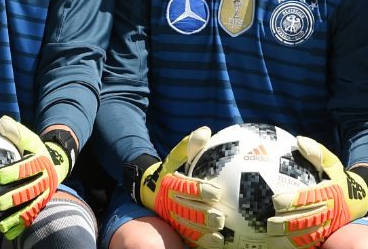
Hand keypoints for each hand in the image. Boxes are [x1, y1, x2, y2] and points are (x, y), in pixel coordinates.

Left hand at [0, 116, 72, 239]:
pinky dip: (20, 227)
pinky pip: (31, 217)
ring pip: (31, 208)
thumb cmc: (35, 150)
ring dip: (16, 217)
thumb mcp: (30, 138)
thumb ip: (16, 131)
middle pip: (29, 191)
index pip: (27, 168)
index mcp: (40, 163)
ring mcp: (43, 195)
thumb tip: (2, 122)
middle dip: (15, 198)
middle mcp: (44, 181)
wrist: (55, 163)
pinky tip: (7, 234)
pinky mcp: (40, 205)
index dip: (14, 172)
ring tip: (1, 224)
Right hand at [137, 127, 224, 248]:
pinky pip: (187, 238)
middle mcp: (169, 202)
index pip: (186, 187)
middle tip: (219, 218)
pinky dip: (200, 243)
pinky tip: (215, 245)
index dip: (200, 190)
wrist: (148, 188)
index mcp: (170, 184)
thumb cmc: (169, 170)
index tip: (216, 192)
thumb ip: (189, 145)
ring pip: (187, 227)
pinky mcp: (175, 228)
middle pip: (187, 211)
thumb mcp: (175, 156)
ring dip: (203, 233)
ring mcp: (171, 217)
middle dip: (203, 216)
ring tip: (219, 237)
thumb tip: (205, 131)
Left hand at [268, 136, 367, 248]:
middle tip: (269, 224)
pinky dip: (297, 245)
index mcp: (329, 194)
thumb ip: (317, 152)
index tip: (275, 200)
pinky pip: (311, 243)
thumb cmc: (340, 178)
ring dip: (288, 239)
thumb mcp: (333, 163)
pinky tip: (279, 245)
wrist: (362, 198)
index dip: (292, 200)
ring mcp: (328, 226)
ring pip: (307, 236)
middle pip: (305, 221)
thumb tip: (300, 140)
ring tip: (270, 239)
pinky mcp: (327, 235)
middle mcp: (329, 212)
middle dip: (286, 224)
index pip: (308, 199)